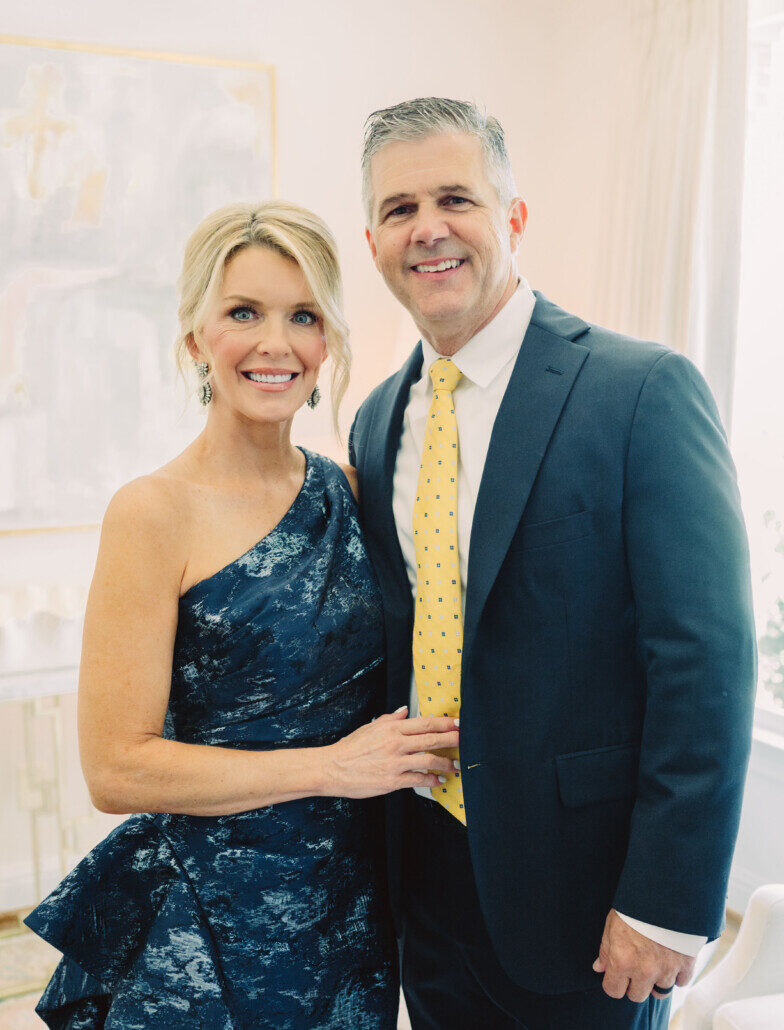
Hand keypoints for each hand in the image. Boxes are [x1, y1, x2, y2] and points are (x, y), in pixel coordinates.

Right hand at [323, 707, 458, 798]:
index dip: (445, 723)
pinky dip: (432, 780)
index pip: (425, 723)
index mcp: (391, 728)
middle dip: (452, 739)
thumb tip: (405, 710)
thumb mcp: (370, 727)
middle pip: (432, 739)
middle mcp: (395, 743)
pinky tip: (438, 780)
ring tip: (456, 765)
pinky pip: (418, 780)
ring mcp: (395, 762)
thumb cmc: (350, 748)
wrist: (332, 768)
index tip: (458, 723)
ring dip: (446, 763)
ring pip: (429, 760)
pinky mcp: (393, 781)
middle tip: (465, 740)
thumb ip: (390, 718)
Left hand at [593, 909, 695, 1002]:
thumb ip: (605, 950)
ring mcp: (666, 969)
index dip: (613, 983)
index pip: (614, 990)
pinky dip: (676, 975)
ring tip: (654, 963)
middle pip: (637, 996)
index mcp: (622, 961)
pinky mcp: (686, 964)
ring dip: (656, 981)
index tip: (616, 975)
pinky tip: (670, 960)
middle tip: (636, 967)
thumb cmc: (634, 906)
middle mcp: (644, 970)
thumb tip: (599, 968)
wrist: (665, 892)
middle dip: (634, 984)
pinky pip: (681, 982)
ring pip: (660, 992)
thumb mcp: (612, 924)